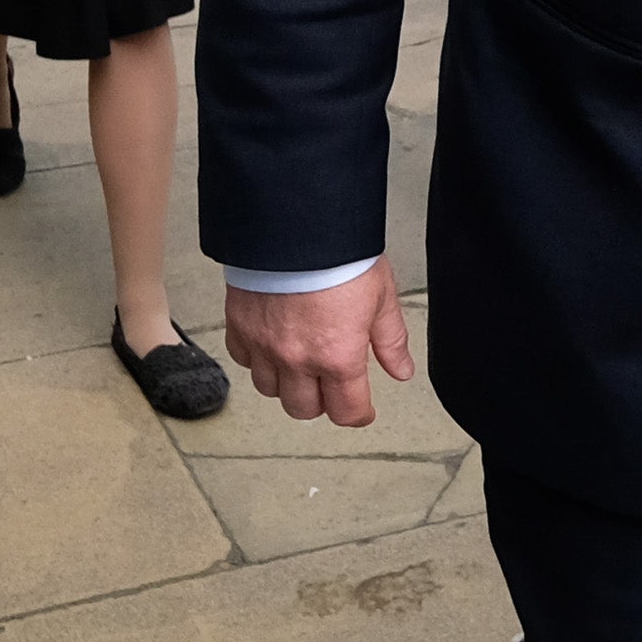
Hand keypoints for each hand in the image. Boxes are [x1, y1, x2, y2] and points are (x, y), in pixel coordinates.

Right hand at [222, 257, 415, 426]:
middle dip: (322, 403)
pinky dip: (258, 360)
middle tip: (332, 385)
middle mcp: (297, 359)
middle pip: (304, 409)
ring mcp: (264, 346)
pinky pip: (245, 361)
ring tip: (302, 364)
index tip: (362, 411)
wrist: (295, 225)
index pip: (346, 411)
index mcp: (338, 356)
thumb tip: (401, 371)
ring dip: (288, 384)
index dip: (359, 415)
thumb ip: (390, 340)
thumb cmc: (340, 256)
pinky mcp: (239, 328)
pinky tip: (274, 344)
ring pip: (271, 391)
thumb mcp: (381, 297)